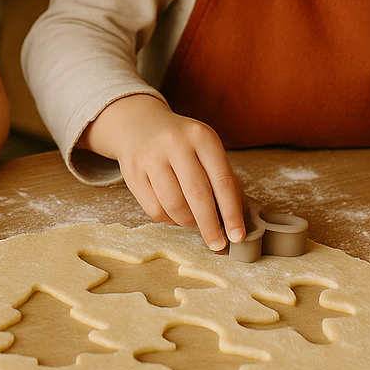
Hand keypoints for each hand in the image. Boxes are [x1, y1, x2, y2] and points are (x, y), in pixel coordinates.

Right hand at [80, 94, 246, 249]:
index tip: (237, 235)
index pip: (222, 181)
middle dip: (210, 226)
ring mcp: (151, 157)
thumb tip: (230, 221)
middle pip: (198, 195)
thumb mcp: (203, 147)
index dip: (232, 212)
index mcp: (201, 136)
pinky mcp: (132, 172)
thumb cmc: (180, 143)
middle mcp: (175, 143)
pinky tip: (174, 213)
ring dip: (188, 222)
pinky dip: (169, 219)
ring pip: (174, 205)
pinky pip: (155, 209)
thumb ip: (217, 177)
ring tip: (194, 221)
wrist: (139, 125)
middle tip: (218, 244)